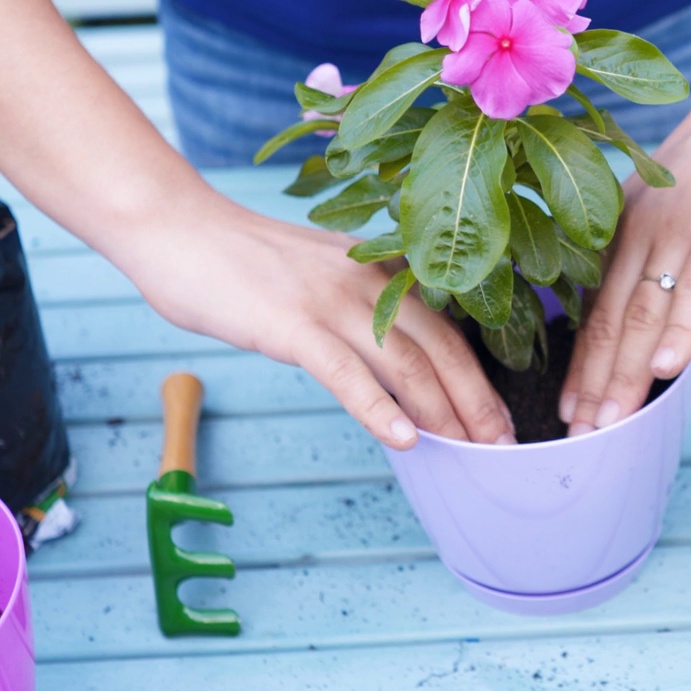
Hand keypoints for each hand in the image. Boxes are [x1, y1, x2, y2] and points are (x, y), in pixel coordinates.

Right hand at [1, 0, 513, 449]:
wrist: (178, 228)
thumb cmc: (245, 263)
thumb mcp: (323, 279)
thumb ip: (363, 312)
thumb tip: (395, 367)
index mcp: (382, 272)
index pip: (447, 331)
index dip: (479, 379)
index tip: (501, 420)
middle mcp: (370, 284)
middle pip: (444, 350)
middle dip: (479, 404)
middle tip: (504, 449)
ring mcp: (333, 303)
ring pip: (408, 364)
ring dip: (445, 414)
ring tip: (471, 453)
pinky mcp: (292, 325)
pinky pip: (346, 373)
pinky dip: (377, 408)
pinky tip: (403, 441)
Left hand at [556, 0, 690, 434]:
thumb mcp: (677, 199)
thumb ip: (659, 246)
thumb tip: (652, 296)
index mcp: (626, 226)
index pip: (595, 307)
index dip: (580, 363)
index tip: (568, 408)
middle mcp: (641, 230)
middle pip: (608, 320)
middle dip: (591, 384)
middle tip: (576, 436)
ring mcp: (681, 230)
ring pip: (641, 313)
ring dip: (623, 374)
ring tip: (607, 422)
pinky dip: (680, 332)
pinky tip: (664, 371)